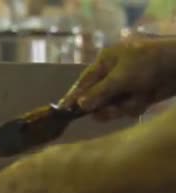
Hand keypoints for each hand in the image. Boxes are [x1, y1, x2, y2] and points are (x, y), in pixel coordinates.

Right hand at [60, 38, 175, 120]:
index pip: (84, 82)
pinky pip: (128, 107)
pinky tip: (144, 99)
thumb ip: (99, 93)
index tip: (63, 110)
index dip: (74, 96)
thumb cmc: (147, 63)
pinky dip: (134, 106)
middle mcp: (114, 74)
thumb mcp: (119, 78)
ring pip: (113, 105)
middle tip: (106, 112)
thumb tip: (80, 105)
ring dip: (120, 108)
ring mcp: (127, 85)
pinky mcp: (139, 95)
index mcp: (106, 62)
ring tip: (133, 102)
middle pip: (97, 97)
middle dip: (103, 106)